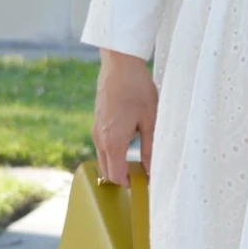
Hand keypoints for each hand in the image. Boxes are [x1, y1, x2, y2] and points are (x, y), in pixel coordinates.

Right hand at [93, 49, 157, 183]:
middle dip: (122, 177)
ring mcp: (96, 130)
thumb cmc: (137, 89)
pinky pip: (102, 146)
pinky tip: (130, 142)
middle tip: (143, 175)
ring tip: (139, 160)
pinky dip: (113, 152)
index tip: (145, 183)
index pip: (116, 176)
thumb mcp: (150, 120)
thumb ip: (149, 149)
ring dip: (117, 164)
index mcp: (113, 141)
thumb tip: (151, 170)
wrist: (119, 65)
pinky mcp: (97, 122)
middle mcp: (100, 139)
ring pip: (103, 158)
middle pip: (107, 171)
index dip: (130, 184)